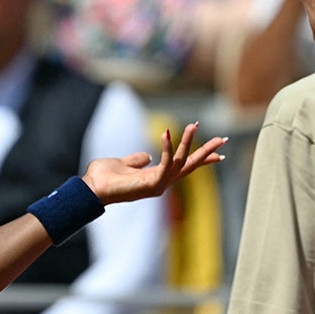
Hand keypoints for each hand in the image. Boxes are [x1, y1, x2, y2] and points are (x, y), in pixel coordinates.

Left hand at [83, 121, 225, 204]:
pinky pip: (166, 163)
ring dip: (188, 142)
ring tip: (194, 125)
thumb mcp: (124, 163)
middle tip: (223, 140)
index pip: (183, 167)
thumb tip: (147, 156)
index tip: (219, 155)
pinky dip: (167, 147)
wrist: (91, 189)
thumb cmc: (104, 178)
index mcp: (157, 178)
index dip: (201, 160)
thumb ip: (137, 160)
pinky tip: (166, 133)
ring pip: (181, 161)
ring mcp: (158, 185)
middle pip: (189, 165)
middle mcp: (161, 183)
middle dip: (207, 153)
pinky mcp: (152, 184)